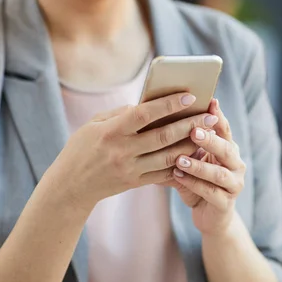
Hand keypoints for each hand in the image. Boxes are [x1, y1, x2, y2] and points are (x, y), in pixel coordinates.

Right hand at [47, 93, 218, 211]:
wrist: (70, 186)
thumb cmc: (82, 148)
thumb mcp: (94, 124)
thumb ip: (121, 113)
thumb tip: (149, 104)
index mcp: (111, 131)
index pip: (144, 115)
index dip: (168, 105)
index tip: (189, 96)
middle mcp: (122, 151)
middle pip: (163, 137)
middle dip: (190, 125)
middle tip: (210, 115)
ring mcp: (130, 169)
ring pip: (169, 157)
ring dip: (192, 144)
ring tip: (210, 133)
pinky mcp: (136, 182)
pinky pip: (164, 173)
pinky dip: (182, 163)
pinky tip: (197, 153)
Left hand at [171, 99, 246, 236]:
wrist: (208, 215)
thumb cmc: (197, 181)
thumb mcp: (193, 159)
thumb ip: (185, 143)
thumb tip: (160, 119)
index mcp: (229, 149)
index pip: (225, 129)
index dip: (218, 116)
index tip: (209, 101)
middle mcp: (236, 164)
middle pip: (226, 149)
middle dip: (210, 140)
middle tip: (193, 131)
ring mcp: (234, 184)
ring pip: (219, 173)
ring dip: (199, 166)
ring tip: (179, 159)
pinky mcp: (226, 203)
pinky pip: (210, 192)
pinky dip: (193, 184)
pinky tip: (178, 176)